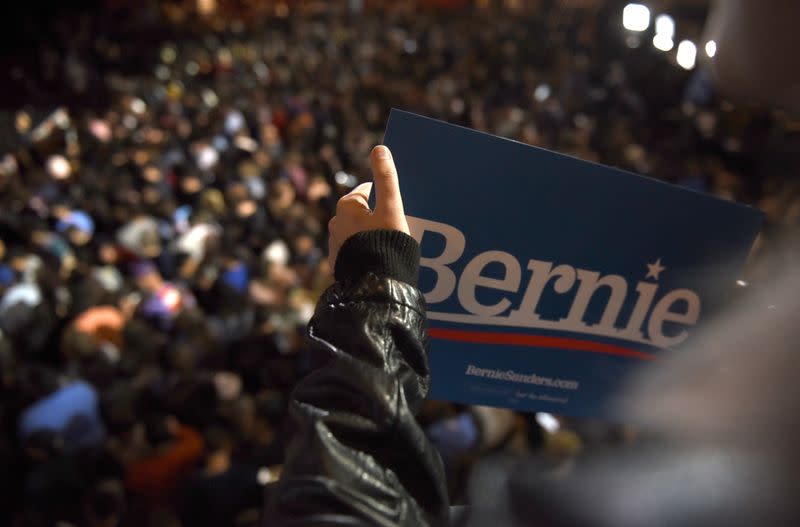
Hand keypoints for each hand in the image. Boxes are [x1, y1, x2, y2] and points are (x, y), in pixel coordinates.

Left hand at [328, 145, 408, 266]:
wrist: (374, 285)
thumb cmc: (385, 243)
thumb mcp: (391, 208)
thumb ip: (387, 179)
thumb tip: (380, 149)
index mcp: (347, 207)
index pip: (368, 192)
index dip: (385, 198)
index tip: (398, 208)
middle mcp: (336, 223)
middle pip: (362, 213)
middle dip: (378, 218)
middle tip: (397, 229)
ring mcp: (336, 245)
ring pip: (358, 233)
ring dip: (371, 236)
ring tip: (390, 247)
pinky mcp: (339, 264)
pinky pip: (356, 252)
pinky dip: (366, 253)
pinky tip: (380, 260)